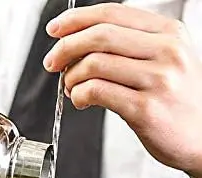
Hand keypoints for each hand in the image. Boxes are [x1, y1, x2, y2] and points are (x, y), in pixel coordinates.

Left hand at [43, 4, 201, 177]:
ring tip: (71, 87)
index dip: (77, 20)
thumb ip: (133, 48)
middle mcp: (167, 52)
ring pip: (95, 64)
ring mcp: (158, 80)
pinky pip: (97, 92)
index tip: (56, 29)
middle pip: (99, 36)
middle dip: (66, 48)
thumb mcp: (167, 62)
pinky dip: (78, 94)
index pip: (113, 13)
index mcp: (169, 33)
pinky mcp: (145, 109)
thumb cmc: (179, 102)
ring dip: (71, 76)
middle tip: (53, 63)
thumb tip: (80, 43)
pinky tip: (79, 100)